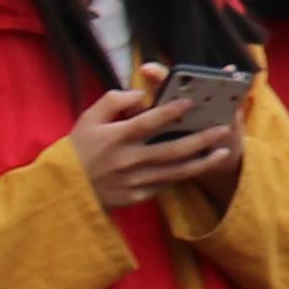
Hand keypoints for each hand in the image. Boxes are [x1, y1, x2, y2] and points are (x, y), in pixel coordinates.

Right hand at [70, 78, 229, 213]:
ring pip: (176, 172)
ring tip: (224, 152)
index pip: (148, 122)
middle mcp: (128, 160)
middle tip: (224, 129)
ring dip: (202, 162)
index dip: (170, 111)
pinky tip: (200, 168)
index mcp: (115, 137)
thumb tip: (139, 92)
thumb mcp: (87, 120)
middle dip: (201, 139)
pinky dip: (183, 177)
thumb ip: (112, 102)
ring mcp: (134, 181)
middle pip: (172, 149)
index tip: (191, 101)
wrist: (64, 188)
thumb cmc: (78, 149)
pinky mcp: (137, 197)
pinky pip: (164, 186)